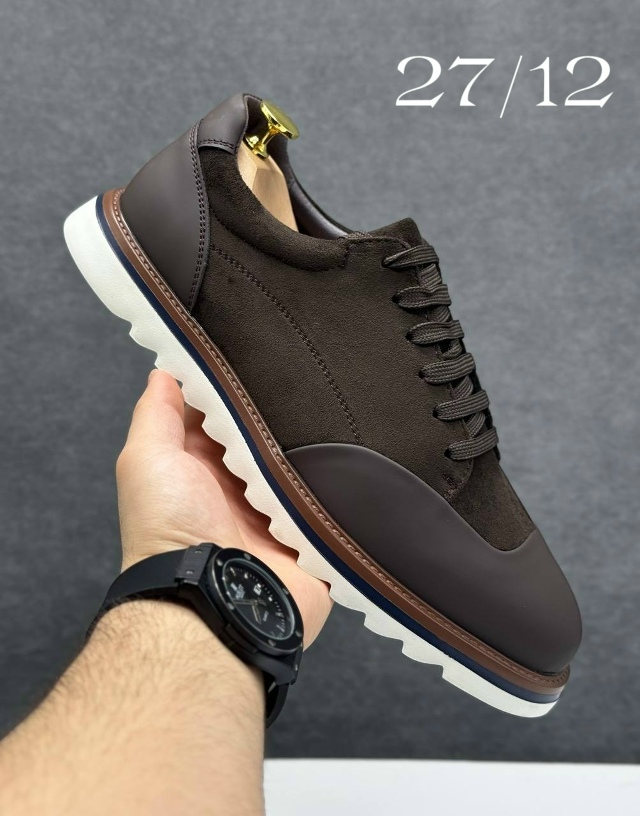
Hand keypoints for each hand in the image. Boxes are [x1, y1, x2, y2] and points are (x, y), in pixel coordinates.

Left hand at [115, 369, 331, 644]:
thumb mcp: (146, 459)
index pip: (227, 415)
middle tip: (313, 372)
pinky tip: (361, 452)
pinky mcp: (313, 537)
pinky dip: (344, 483)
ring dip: (318, 445)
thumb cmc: (167, 529)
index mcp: (205, 466)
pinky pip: (336, 501)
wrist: (211, 602)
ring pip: (307, 465)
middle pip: (272, 437)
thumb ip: (158, 415)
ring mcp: (280, 513)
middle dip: (288, 412)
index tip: (262, 350)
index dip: (240, 386)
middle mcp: (243, 487)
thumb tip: (165, 370)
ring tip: (342, 405)